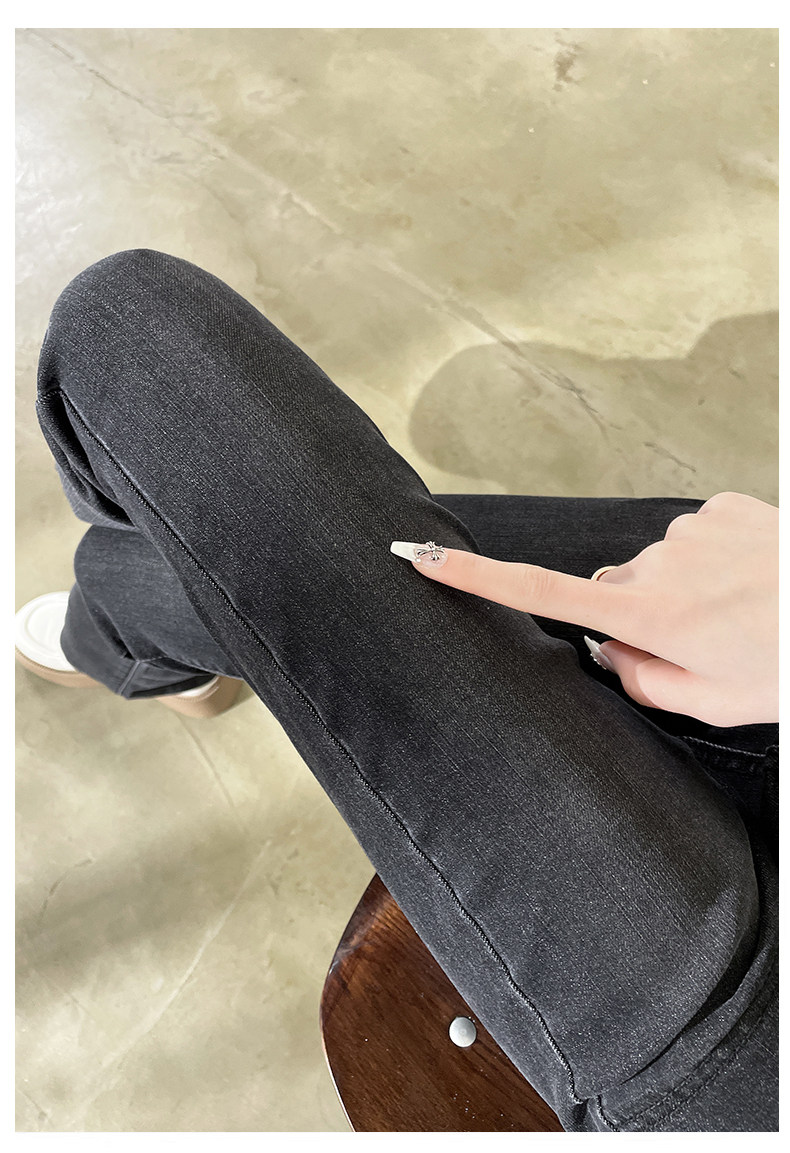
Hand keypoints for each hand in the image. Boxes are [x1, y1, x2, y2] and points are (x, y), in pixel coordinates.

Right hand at [393, 492, 778, 726]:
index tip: (421, 557)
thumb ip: (640, 680)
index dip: (474, 578)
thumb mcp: (710, 702)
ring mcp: (689, 530)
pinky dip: (713, 557)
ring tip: (739, 611)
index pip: (539, 595)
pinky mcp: (720, 506)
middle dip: (640, 615)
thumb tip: (607, 650)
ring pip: (657, 564)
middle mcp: (656, 565)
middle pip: (612, 590)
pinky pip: (694, 536)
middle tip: (702, 643)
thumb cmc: (785, 666)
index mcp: (646, 618)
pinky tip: (752, 579)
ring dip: (684, 587)